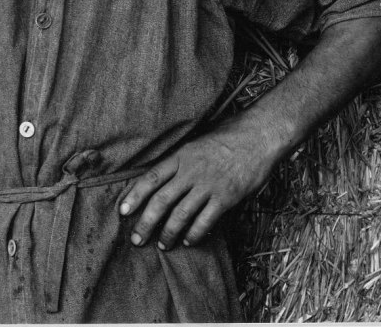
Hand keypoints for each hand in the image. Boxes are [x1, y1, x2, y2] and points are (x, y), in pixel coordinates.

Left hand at [119, 118, 274, 249]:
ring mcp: (208, 184)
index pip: (151, 177)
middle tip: (136, 238)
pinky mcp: (226, 197)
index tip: (123, 210)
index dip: (135, 195)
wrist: (258, 135)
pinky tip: (188, 241)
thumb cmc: (227, 136)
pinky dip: (195, 234)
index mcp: (181, 155)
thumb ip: (180, 158)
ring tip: (162, 244)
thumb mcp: (197, 141)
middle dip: (146, 222)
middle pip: (161, 200)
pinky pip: (205, 221)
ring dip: (168, 233)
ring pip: (181, 214)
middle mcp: (191, 171)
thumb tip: (162, 175)